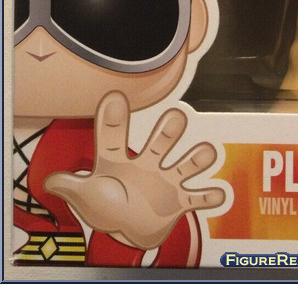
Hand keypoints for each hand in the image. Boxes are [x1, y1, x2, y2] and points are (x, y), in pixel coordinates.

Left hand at [44, 91, 225, 249]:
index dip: (113, 120)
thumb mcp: (84, 196)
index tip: (113, 97)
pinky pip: (197, 198)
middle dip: (168, 130)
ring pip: (186, 163)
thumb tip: (49, 180)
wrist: (129, 231)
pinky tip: (217, 194)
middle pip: (160, 140)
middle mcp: (146, 163)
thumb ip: (70, 185)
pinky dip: (208, 197)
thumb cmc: (107, 205)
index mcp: (119, 161)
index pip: (114, 137)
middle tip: (176, 117)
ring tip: (205, 153)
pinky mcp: (178, 201)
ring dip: (196, 159)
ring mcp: (165, 181)